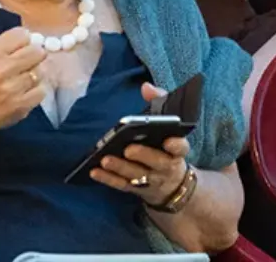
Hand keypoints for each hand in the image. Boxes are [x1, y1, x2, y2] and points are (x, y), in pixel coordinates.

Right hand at [0, 26, 47, 135]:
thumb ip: (9, 46)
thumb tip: (36, 39)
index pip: (22, 35)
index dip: (25, 41)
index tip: (22, 48)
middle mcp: (3, 69)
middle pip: (37, 51)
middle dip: (34, 56)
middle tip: (27, 64)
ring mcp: (13, 88)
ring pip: (41, 71)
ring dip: (35, 75)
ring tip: (23, 81)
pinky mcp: (20, 105)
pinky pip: (42, 90)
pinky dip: (36, 91)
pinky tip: (26, 93)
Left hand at [89, 82, 192, 203]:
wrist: (171, 183)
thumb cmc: (166, 145)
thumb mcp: (168, 124)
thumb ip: (160, 102)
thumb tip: (146, 87)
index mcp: (177, 151)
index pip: (181, 148)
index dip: (176, 145)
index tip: (169, 140)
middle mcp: (166, 167)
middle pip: (157, 162)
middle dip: (143, 155)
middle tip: (129, 148)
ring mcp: (151, 180)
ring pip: (136, 175)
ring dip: (120, 168)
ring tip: (106, 159)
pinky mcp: (136, 189)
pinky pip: (121, 185)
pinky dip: (108, 179)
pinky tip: (95, 171)